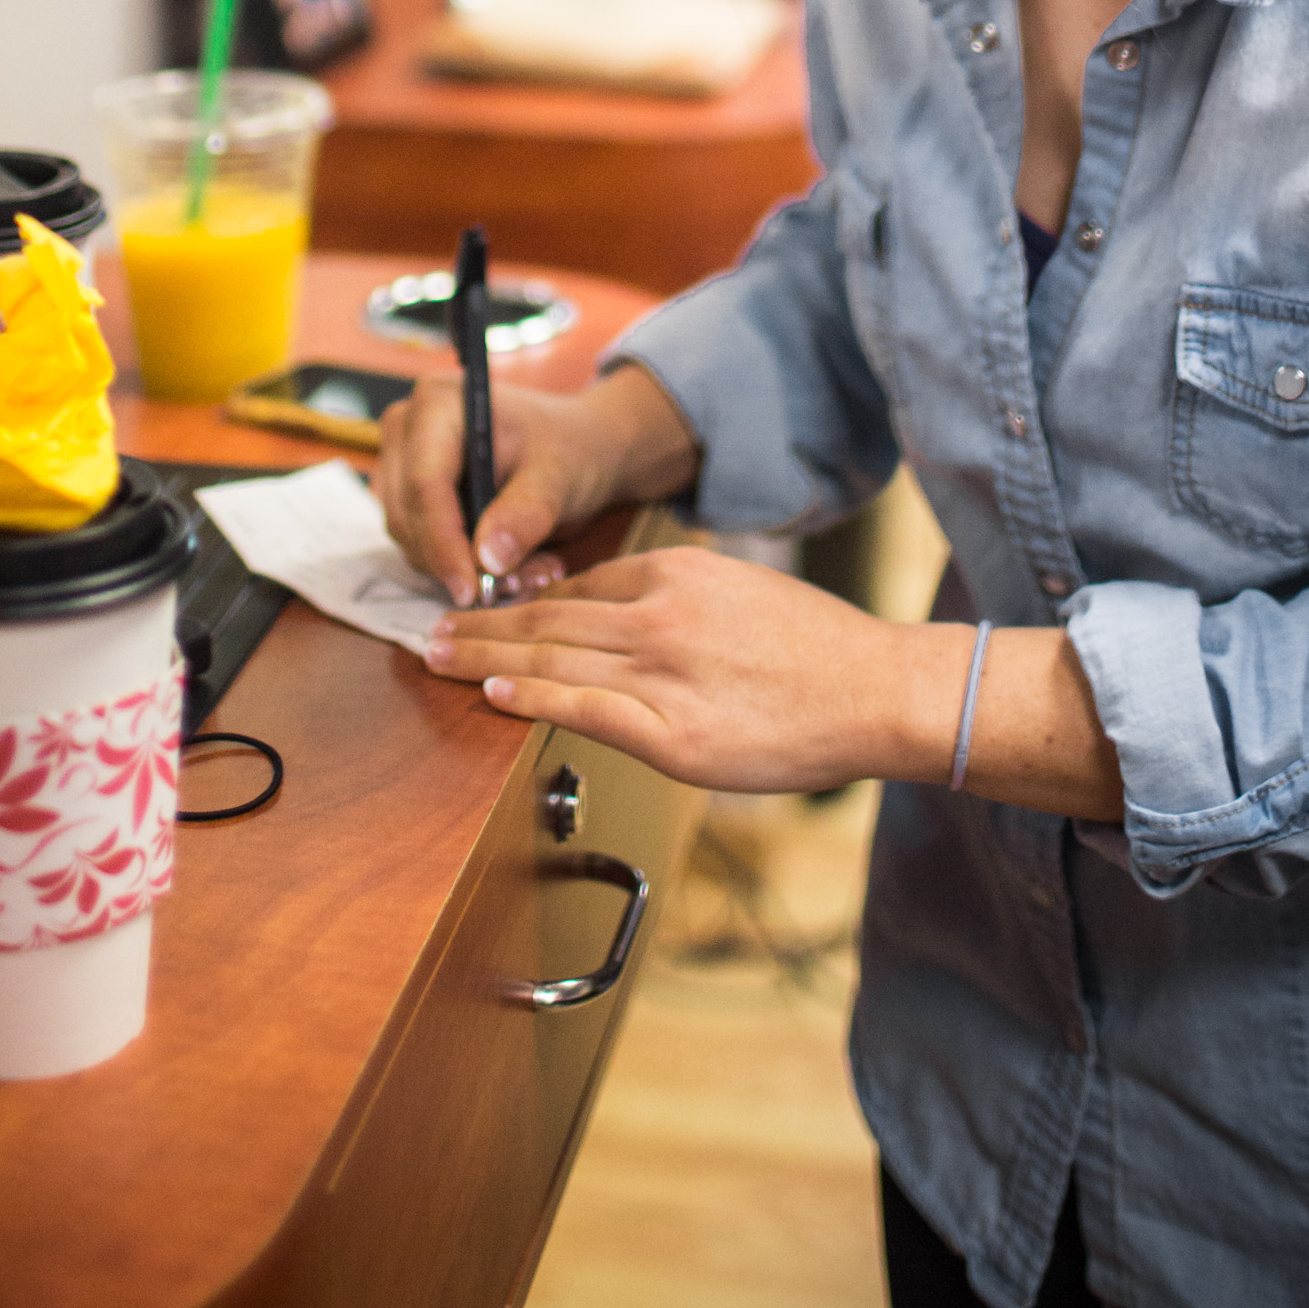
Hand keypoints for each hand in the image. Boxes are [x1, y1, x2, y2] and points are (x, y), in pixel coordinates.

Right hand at [374, 359, 698, 607]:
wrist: (574, 446)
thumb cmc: (568, 449)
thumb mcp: (559, 477)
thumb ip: (526, 514)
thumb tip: (487, 560)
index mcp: (439, 404)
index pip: (425, 483)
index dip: (442, 541)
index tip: (470, 590)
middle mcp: (408, 426)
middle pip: (408, 513)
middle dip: (454, 559)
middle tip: (512, 586)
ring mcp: (402, 459)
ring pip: (408, 535)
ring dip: (457, 566)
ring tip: (522, 572)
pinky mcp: (406, 492)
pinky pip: (417, 541)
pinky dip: (456, 563)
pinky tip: (503, 564)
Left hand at [424, 545, 884, 791]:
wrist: (876, 690)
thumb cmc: (818, 649)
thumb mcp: (739, 590)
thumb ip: (676, 600)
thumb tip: (619, 619)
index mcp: (677, 573)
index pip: (578, 588)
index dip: (521, 601)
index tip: (484, 608)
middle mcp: (662, 614)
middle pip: (549, 616)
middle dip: (483, 623)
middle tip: (432, 627)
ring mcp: (666, 673)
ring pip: (554, 657)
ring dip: (486, 656)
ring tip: (439, 658)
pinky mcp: (675, 734)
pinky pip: (588, 708)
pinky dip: (535, 697)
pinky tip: (497, 692)